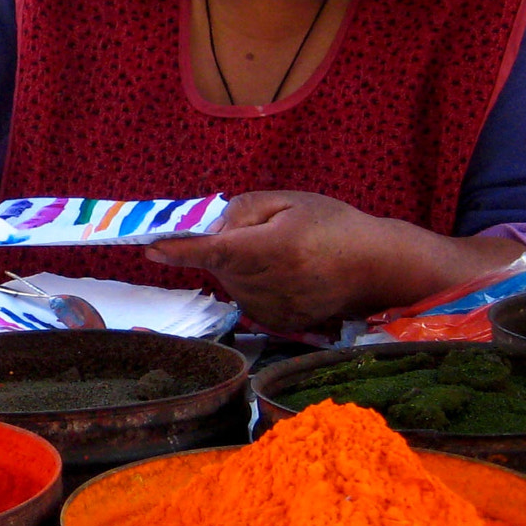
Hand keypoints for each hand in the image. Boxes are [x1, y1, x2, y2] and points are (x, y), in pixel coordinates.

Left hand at [144, 190, 523, 333]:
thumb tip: (211, 229)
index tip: (150, 247)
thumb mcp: (290, 201)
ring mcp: (272, 309)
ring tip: (285, 254)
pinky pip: (248, 297)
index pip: (213, 250)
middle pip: (221, 264)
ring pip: (232, 282)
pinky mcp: (277, 324)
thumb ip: (243, 210)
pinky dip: (256, 284)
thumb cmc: (333, 226)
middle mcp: (267, 284)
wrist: (375, 268)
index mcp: (271, 249)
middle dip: (227, 246)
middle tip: (265, 233)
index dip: (179, 250)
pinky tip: (288, 276)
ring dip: (241, 266)